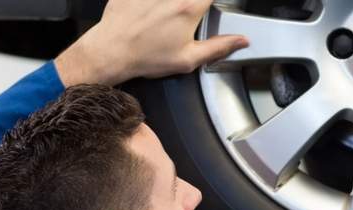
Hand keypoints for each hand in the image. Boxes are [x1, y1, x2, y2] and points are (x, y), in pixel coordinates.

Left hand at [55, 0, 249, 86]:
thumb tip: (241, 41)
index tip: (213, 5)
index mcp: (189, 8)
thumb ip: (219, 47)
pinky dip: (152, 1)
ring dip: (173, 3)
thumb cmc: (146, 57)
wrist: (111, 52)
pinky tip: (152, 10)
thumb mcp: (188, 60)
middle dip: (195, 3)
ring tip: (170, 17)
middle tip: (190, 13)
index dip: (216, 1)